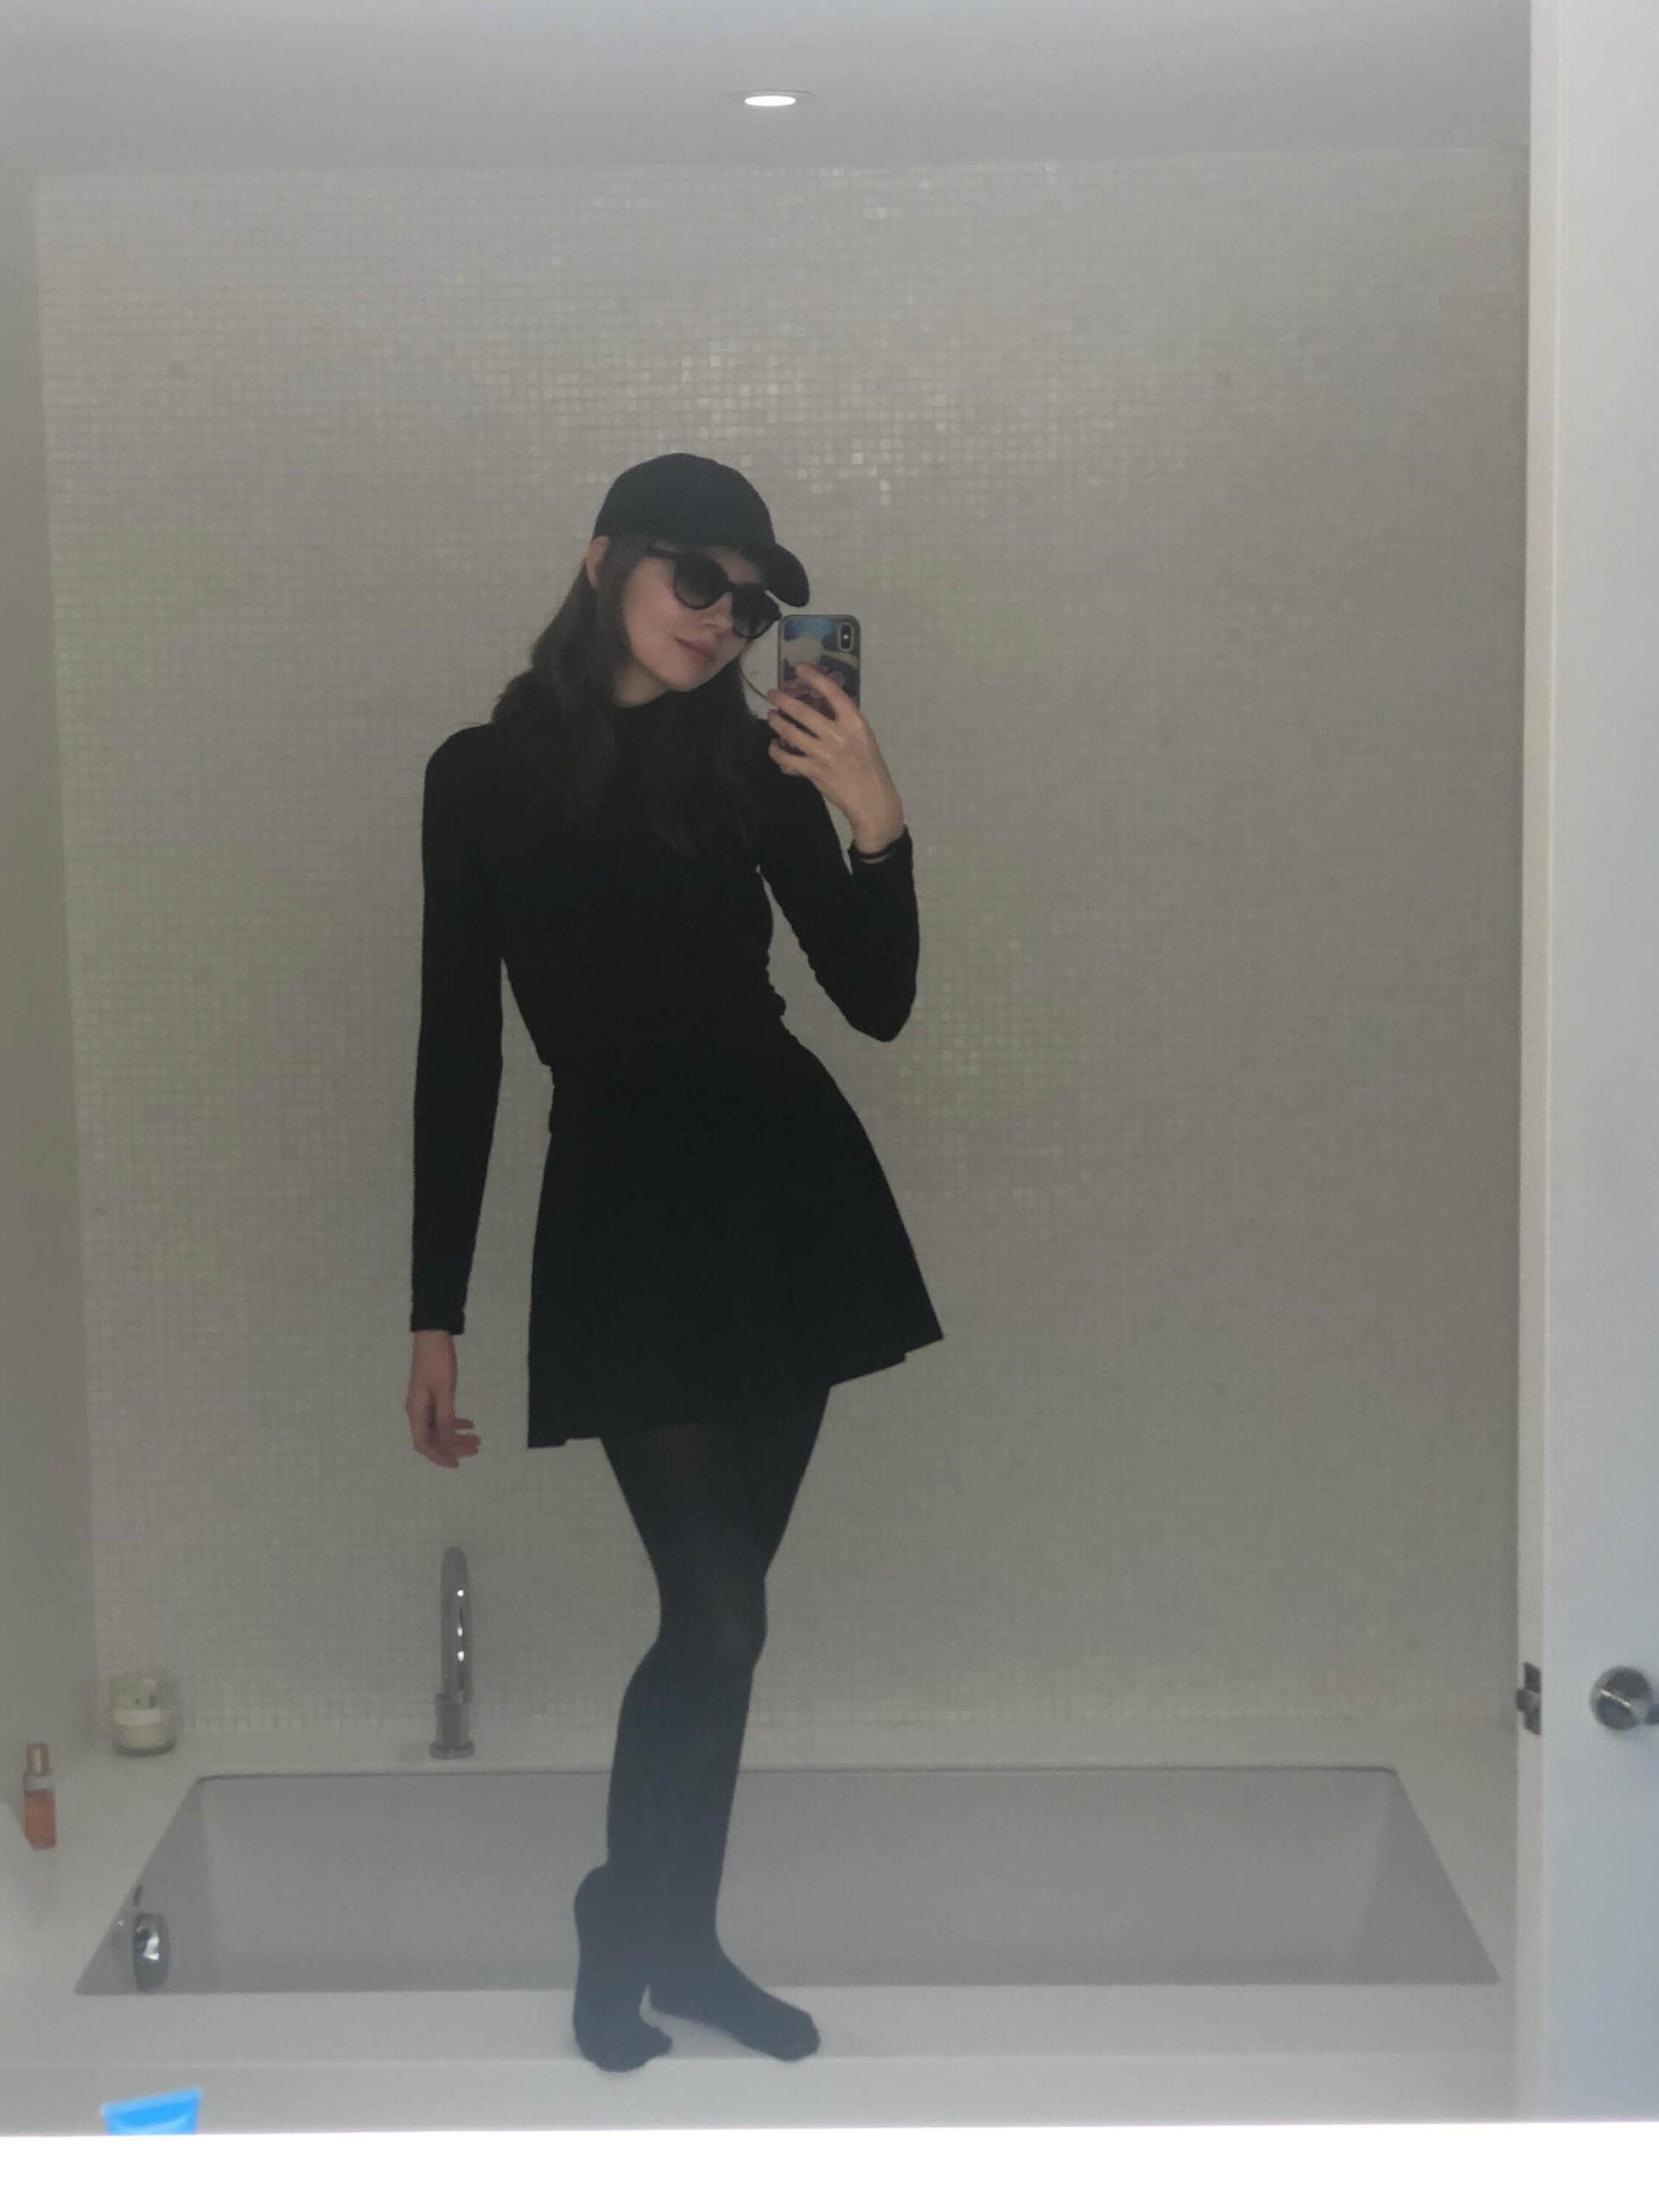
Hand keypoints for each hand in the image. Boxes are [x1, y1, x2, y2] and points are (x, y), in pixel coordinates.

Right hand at [407, 1330, 480, 1468]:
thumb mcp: (444, 1391)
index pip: (424, 1444)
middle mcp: (417, 1410)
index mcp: (416, 1411)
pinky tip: (470, 1423)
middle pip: (433, 1438)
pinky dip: (455, 1421)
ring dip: (457, 1435)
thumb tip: (447, 1443)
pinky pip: (442, 1415)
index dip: (440, 1456)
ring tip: (478, 1438)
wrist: (433, 1334)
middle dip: (453, 1446)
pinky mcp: (432, 1394)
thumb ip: (445, 1419)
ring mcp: (424, 1402)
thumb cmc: (438, 1362)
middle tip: (476, 1449)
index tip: (458, 1463)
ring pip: (439, 1427)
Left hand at [764, 664, 903, 843]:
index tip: (799, 667)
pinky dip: (776, 751)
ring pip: (790, 732)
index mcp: (854, 723)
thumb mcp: (864, 738)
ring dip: (776, 722)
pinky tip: (774, 747)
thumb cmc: (871, 768)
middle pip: (803, 711)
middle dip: (783, 700)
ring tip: (771, 717)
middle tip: (772, 694)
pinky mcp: (813, 771)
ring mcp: (823, 753)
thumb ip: (844, 723)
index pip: (832, 692)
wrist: (872, 800)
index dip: (814, 676)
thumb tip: (821, 708)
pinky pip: (786, 758)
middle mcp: (838, 735)